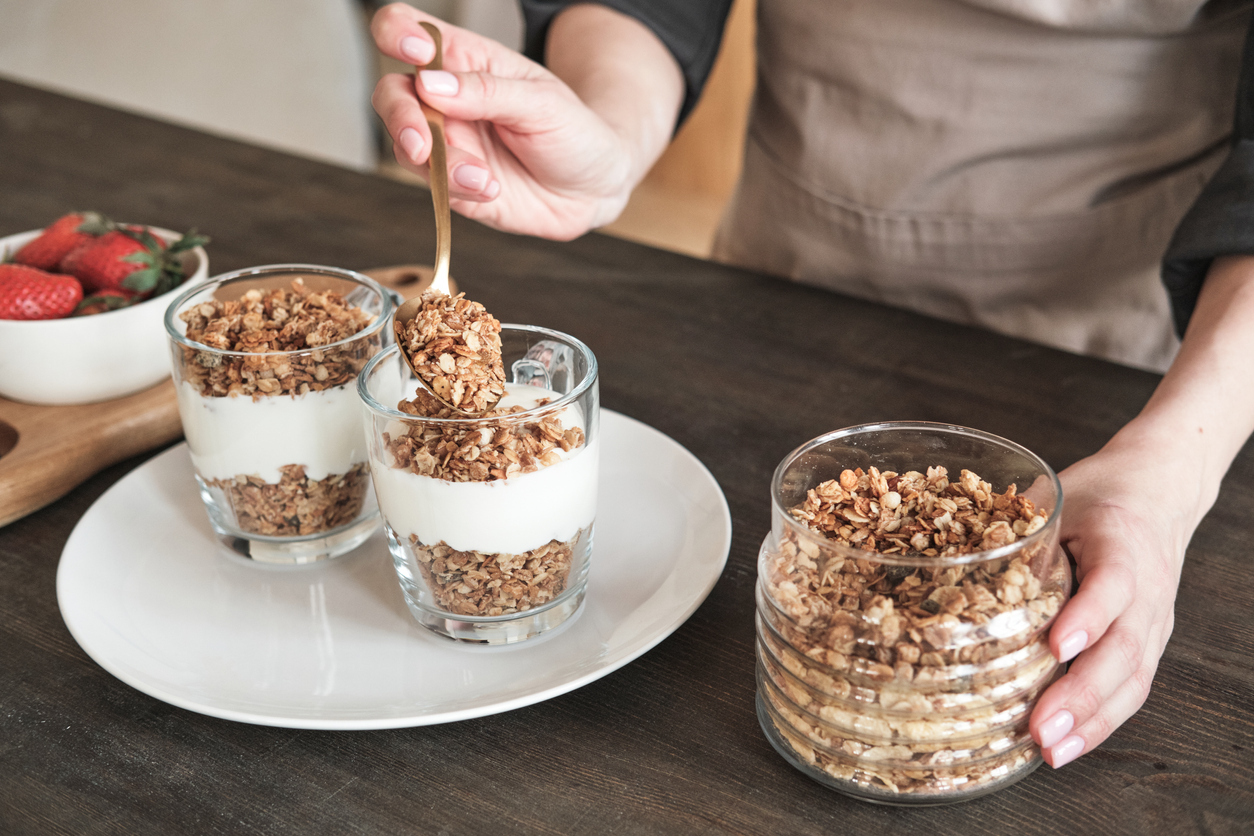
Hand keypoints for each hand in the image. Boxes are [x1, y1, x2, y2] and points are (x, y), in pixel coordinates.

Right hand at [370, 3, 673, 239]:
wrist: (594, 188)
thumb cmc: (574, 131)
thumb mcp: (542, 103)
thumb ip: (487, 92)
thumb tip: (428, 84)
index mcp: (466, 59)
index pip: (408, 30)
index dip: (397, 34)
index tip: (415, 54)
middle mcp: (446, 98)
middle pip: (391, 93)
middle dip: (400, 117)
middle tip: (422, 144)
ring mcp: (447, 142)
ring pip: (405, 144)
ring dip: (438, 163)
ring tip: (482, 176)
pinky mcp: (451, 182)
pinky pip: (432, 184)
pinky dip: (454, 188)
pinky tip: (490, 189)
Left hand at [1028, 433, 1194, 767]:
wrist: (1159, 493)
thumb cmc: (1098, 495)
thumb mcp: (1059, 496)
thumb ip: (1015, 523)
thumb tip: (941, 544)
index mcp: (1121, 544)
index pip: (1113, 584)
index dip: (1087, 617)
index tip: (1056, 645)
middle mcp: (1147, 589)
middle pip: (1124, 648)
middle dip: (1081, 693)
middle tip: (1041, 726)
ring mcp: (1154, 622)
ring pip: (1132, 680)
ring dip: (1091, 720)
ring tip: (1051, 750)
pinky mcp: (1150, 644)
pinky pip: (1132, 689)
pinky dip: (1101, 722)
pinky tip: (1068, 745)